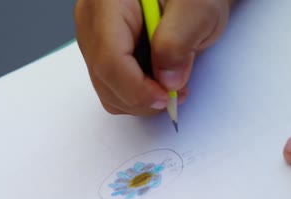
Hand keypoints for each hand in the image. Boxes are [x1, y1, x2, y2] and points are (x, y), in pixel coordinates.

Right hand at [74, 0, 232, 114]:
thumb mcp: (197, 9)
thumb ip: (179, 42)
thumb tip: (166, 81)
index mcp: (108, 1)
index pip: (110, 58)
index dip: (137, 89)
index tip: (165, 97)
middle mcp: (93, 18)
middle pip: (104, 77)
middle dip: (142, 97)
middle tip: (175, 93)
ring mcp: (96, 37)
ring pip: (107, 87)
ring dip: (141, 98)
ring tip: (172, 85)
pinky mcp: (106, 51)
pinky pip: (114, 85)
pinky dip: (139, 93)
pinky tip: (161, 80)